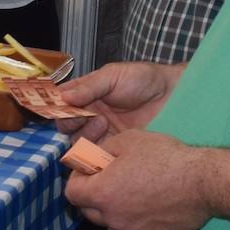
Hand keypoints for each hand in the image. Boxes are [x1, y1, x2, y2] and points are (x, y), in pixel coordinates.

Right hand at [55, 61, 182, 142]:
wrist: (173, 96)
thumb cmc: (144, 79)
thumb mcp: (114, 76)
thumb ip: (89, 86)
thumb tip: (62, 96)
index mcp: (87, 93)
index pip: (62, 102)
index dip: (56, 105)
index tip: (57, 107)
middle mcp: (91, 113)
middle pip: (66, 124)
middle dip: (69, 120)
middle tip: (83, 115)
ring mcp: (102, 132)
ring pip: (78, 141)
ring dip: (84, 133)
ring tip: (102, 122)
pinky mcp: (114, 147)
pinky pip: (96, 154)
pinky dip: (95, 149)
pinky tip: (108, 137)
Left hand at [65, 129, 209, 229]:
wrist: (202, 181)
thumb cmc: (163, 156)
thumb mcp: (128, 140)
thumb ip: (104, 150)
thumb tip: (94, 158)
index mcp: (102, 193)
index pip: (72, 194)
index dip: (77, 180)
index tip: (90, 172)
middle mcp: (113, 219)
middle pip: (90, 214)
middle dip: (94, 198)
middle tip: (113, 182)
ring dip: (116, 217)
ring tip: (134, 200)